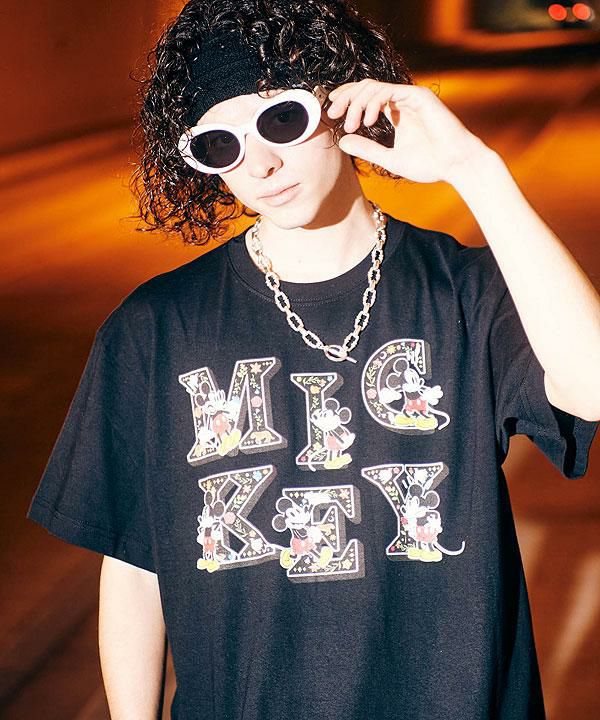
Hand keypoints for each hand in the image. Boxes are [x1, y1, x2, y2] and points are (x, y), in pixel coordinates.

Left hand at [326, 79, 491, 184]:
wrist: (456, 164)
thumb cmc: (429, 164)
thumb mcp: (389, 158)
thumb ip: (367, 150)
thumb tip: (342, 142)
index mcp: (396, 111)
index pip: (365, 97)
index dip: (346, 100)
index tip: (331, 113)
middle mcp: (402, 100)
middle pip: (365, 87)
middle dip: (346, 98)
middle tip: (333, 114)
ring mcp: (410, 96)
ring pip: (373, 87)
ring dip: (357, 103)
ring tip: (353, 124)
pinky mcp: (418, 96)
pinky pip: (388, 91)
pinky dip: (374, 103)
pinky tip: (368, 121)